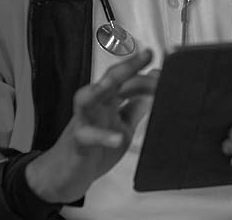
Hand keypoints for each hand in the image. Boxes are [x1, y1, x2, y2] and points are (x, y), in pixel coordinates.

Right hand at [26, 50, 155, 202]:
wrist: (65, 176)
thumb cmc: (93, 149)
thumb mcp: (122, 125)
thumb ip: (136, 106)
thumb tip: (153, 86)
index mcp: (107, 101)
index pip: (126, 80)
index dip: (145, 75)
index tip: (166, 70)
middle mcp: (95, 106)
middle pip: (109, 80)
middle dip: (126, 67)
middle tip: (146, 56)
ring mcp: (83, 122)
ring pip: (87, 99)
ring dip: (100, 89)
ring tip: (114, 84)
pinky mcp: (77, 143)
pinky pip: (87, 136)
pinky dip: (102, 137)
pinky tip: (117, 139)